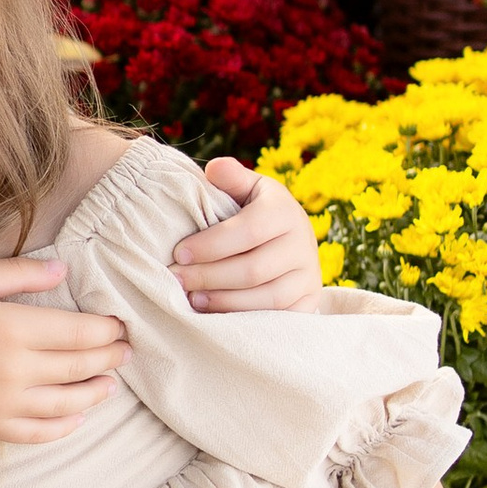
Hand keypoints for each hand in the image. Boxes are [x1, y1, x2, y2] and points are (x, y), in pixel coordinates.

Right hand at [0, 257, 128, 444]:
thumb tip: (64, 271)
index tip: (122, 324)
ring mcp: (3, 403)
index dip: (108, 330)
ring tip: (110, 383)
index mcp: (11, 327)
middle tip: (128, 350)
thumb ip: (18, 274)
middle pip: (80, 366)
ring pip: (68, 403)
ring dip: (96, 393)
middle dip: (110, 358)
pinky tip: (76, 417)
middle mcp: (14, 370)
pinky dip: (65, 426)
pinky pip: (39, 432)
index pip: (80, 332)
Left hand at [178, 162, 321, 312]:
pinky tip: (215, 315)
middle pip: (253, 269)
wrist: (293, 243)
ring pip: (266, 298)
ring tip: (191, 298)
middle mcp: (303, 244)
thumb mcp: (248, 189)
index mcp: (285, 211)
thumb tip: (213, 169)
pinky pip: (275, 318)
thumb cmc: (257, 213)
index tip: (179, 253)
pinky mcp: (309, 302)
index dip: (210, 245)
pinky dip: (243, 318)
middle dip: (209, 276)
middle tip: (176, 279)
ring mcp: (309, 276)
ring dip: (223, 301)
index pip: (248, 231)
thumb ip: (231, 178)